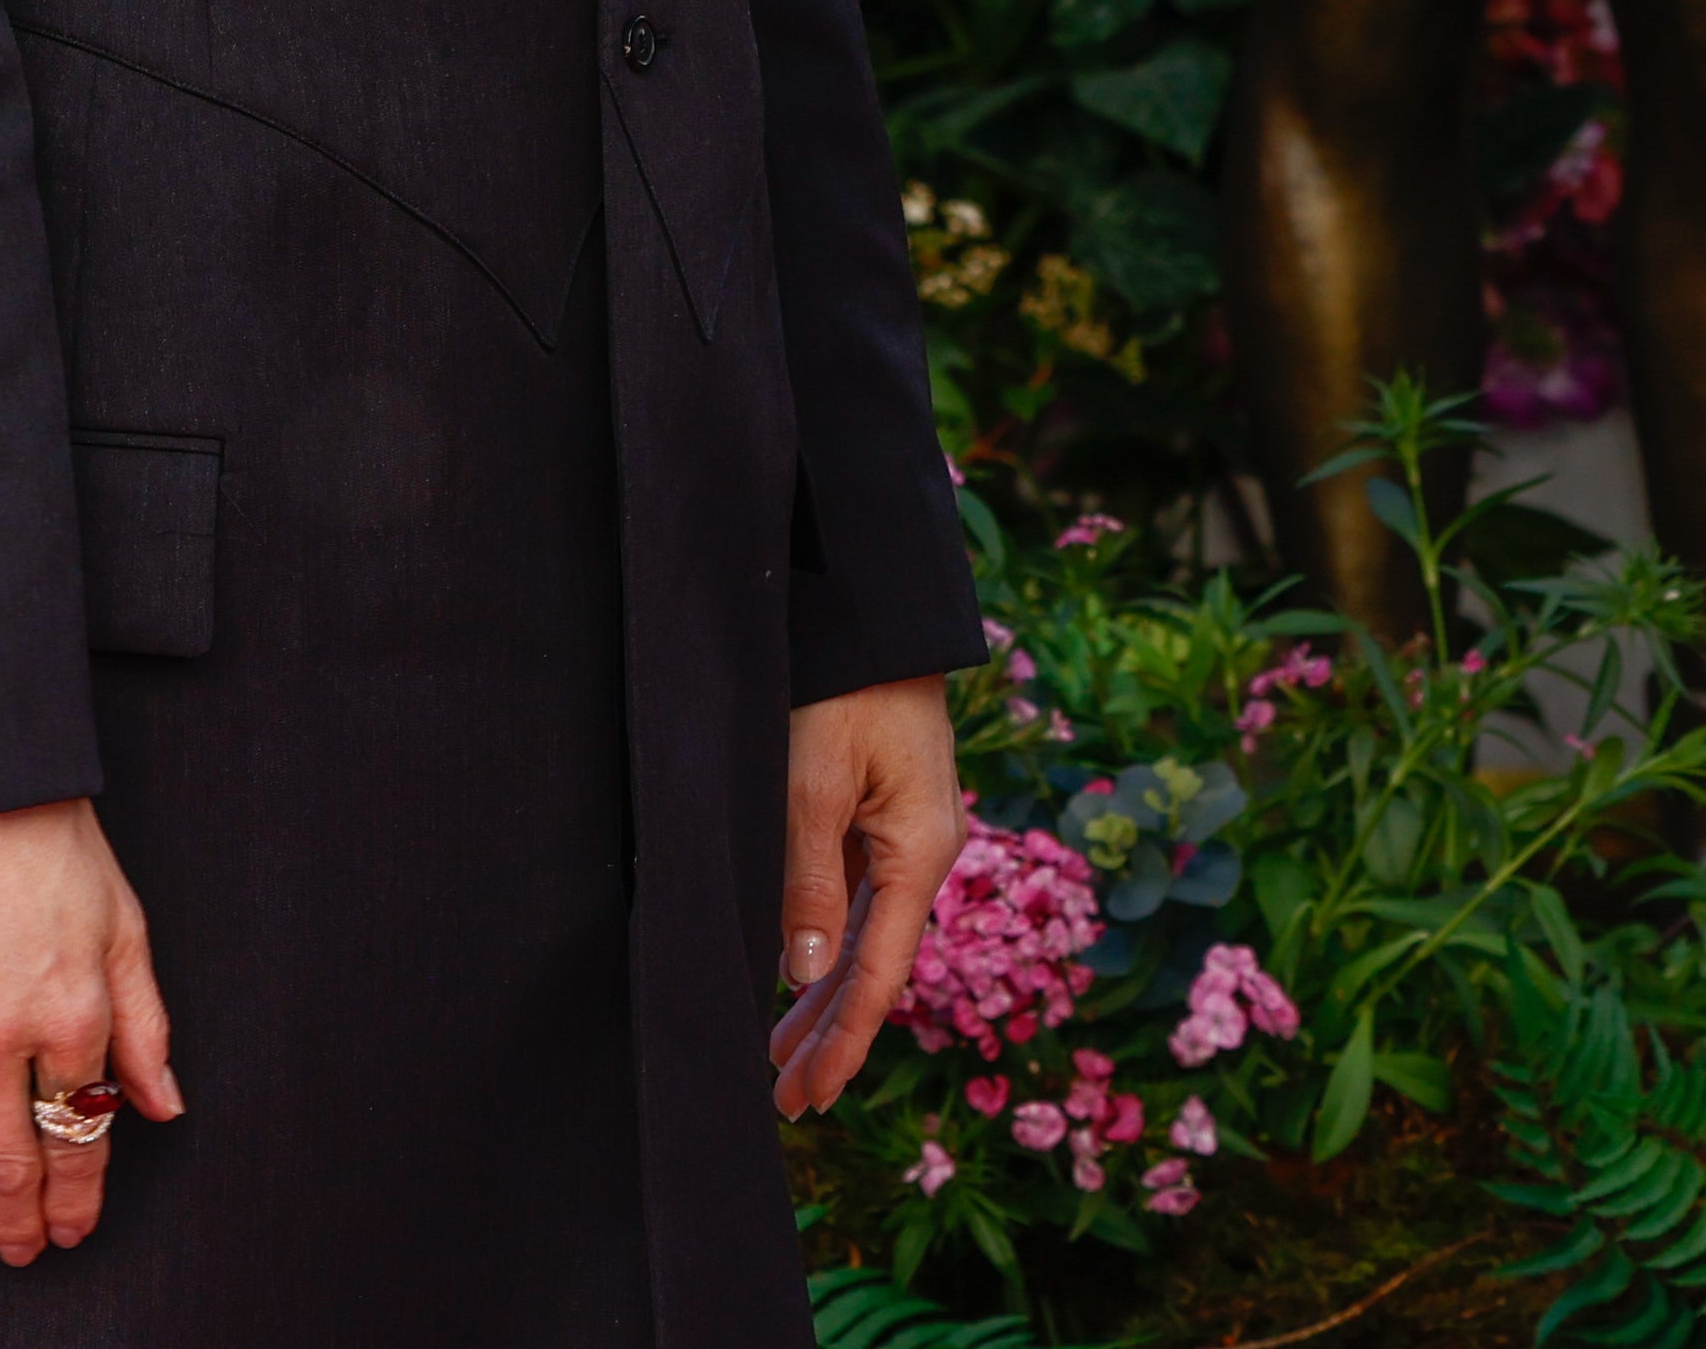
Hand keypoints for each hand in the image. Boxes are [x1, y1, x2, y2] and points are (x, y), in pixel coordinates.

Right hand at [0, 798, 179, 1265]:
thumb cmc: (51, 838)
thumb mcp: (125, 925)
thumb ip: (145, 1025)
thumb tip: (160, 1106)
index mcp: (69, 1015)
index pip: (77, 1137)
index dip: (78, 1197)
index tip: (75, 1228)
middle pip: (4, 1161)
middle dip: (18, 1220)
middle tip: (23, 1250)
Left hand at [769, 677, 961, 1120]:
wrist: (877, 605)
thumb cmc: (844, 684)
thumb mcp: (814, 780)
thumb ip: (808, 879)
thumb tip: (804, 973)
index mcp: (922, 851)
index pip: (879, 973)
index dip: (842, 1041)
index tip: (808, 1099)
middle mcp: (925, 850)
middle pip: (874, 964)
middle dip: (830, 1034)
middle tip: (786, 1101)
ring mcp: (909, 830)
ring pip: (864, 934)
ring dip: (825, 993)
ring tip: (781, 1053)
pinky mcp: (888, 808)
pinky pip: (860, 895)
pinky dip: (828, 941)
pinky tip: (802, 970)